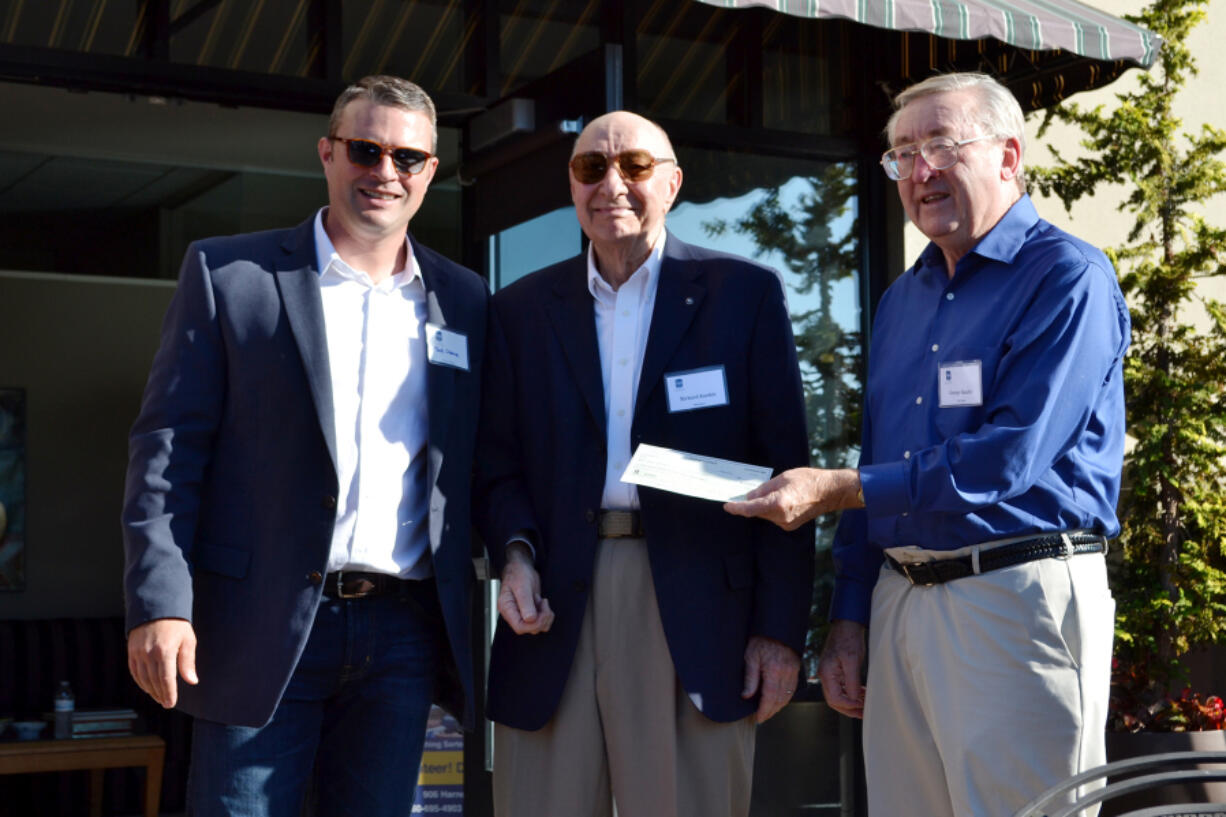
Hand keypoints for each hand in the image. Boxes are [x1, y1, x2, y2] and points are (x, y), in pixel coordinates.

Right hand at [127, 618, 198, 708]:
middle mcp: (149, 653)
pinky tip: (148, 687)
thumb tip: (192, 681)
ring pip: (143, 678)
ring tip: (159, 697)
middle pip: (154, 681)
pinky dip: (141, 682)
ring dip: (151, 690)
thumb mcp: (187, 640)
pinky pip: (134, 671)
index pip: (166, 679)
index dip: (169, 693)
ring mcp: (138, 653)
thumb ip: (188, 662)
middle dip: (161, 694)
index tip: (171, 703)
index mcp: (165, 651)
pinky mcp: (131, 651)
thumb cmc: (176, 624)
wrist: (157, 608)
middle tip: (167, 703)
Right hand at [498, 547, 554, 634]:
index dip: (533, 625)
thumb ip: (525, 603)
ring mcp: (522, 613)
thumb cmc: (518, 573)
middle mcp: (513, 613)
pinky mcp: (530, 612)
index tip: (540, 614)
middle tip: (543, 603)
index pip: (519, 627)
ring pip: (537, 626)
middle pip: (529, 629)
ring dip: (545, 616)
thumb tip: (530, 619)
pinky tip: (542, 603)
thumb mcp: (522, 586)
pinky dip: (546, 614)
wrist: (521, 567)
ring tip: (542, 602)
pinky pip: (540, 621)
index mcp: (507, 608)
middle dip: (541, 619)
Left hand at [724, 467, 861, 530]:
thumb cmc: (808, 480)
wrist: (830, 492)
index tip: (727, 506)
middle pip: (757, 511)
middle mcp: (780, 516)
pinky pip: (774, 517)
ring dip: (763, 505)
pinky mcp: (790, 525)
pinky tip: (782, 499)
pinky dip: (772, 509)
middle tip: (749, 492)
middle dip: (751, 503)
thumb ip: (764, 489)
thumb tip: (750, 497)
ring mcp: (785, 523)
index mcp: (777, 503)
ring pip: (765, 514)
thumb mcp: (782, 478)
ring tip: (776, 492)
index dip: (736, 508)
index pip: (750, 509)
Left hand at [741, 636, 800, 723]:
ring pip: (788, 696)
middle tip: (762, 717)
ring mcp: (793, 671)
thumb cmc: (761, 640)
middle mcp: (786, 672)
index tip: (759, 718)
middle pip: (780, 699)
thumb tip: (746, 696)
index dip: (764, 710)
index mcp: (774, 670)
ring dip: (778, 706)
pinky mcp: (796, 668)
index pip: (770, 697)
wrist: (776, 627)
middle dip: (771, 711)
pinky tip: (778, 700)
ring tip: (769, 711)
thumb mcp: (750, 657)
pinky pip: (792, 688)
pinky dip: (786, 697)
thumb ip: (750, 678)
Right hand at [816, 619, 866, 718]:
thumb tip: (853, 700)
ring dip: (852, 702)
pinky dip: (851, 693)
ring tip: (866, 704)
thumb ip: (852, 682)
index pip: (835, 698)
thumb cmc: (849, 639)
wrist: (847, 625)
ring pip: (838, 695)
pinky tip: (862, 693)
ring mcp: (829, 673)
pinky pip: (841, 687)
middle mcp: (825, 675)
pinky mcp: (835, 671)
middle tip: (864, 713)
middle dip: (849, 709)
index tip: (862, 707)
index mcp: (826, 673)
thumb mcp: (852, 661)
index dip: (849, 706)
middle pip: (834, 700)